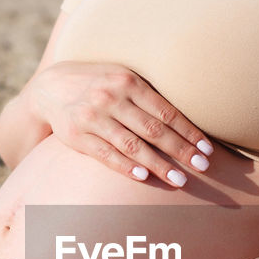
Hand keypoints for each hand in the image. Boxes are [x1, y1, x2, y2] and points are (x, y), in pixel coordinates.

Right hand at [20, 61, 213, 185]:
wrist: (51, 87)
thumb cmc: (100, 84)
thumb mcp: (123, 78)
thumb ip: (150, 96)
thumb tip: (190, 119)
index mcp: (129, 82)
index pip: (166, 111)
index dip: (189, 132)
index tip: (207, 150)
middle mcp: (111, 98)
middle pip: (153, 129)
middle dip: (180, 150)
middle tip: (202, 168)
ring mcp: (93, 117)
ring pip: (132, 145)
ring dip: (159, 164)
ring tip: (180, 180)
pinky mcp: (77, 136)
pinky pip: (106, 155)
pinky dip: (126, 166)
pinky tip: (145, 176)